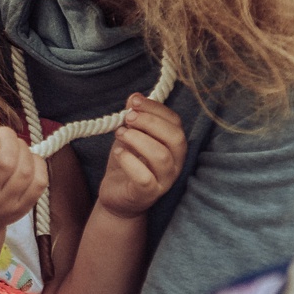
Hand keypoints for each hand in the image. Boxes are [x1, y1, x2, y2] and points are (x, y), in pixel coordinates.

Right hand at [0, 115, 48, 230]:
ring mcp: (3, 205)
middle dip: (7, 138)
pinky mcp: (21, 209)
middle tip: (1, 135)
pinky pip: (40, 182)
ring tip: (12, 148)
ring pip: (25, 171)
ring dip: (22, 149)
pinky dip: (36, 163)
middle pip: (4, 162)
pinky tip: (25, 161)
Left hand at [97, 94, 187, 217]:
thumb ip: (134, 118)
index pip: (175, 122)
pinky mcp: (148, 194)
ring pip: (161, 156)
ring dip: (138, 139)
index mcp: (174, 145)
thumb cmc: (128, 163)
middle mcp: (176, 162)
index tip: (133, 100)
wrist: (117, 196)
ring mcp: (164, 180)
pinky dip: (129, 161)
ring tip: (120, 133)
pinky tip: (118, 153)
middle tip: (127, 117)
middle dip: (150, 122)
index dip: (155, 108)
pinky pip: (144, 178)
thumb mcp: (130, 135)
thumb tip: (134, 97)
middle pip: (175, 138)